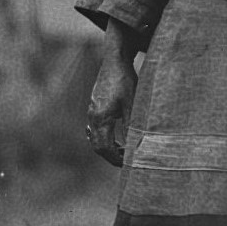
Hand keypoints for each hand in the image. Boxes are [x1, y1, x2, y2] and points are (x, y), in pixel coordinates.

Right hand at [87, 51, 136, 166]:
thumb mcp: (133, 103)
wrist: (114, 61)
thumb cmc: (125, 80)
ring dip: (107, 148)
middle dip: (111, 156)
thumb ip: (132, 125)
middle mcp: (93, 117)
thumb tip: (134, 145)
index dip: (116, 159)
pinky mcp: (94, 108)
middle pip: (97, 146)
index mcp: (101, 118)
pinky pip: (95, 130)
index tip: (128, 164)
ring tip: (124, 151)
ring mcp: (91, 113)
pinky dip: (104, 138)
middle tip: (126, 161)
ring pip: (95, 138)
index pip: (105, 147)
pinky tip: (116, 138)